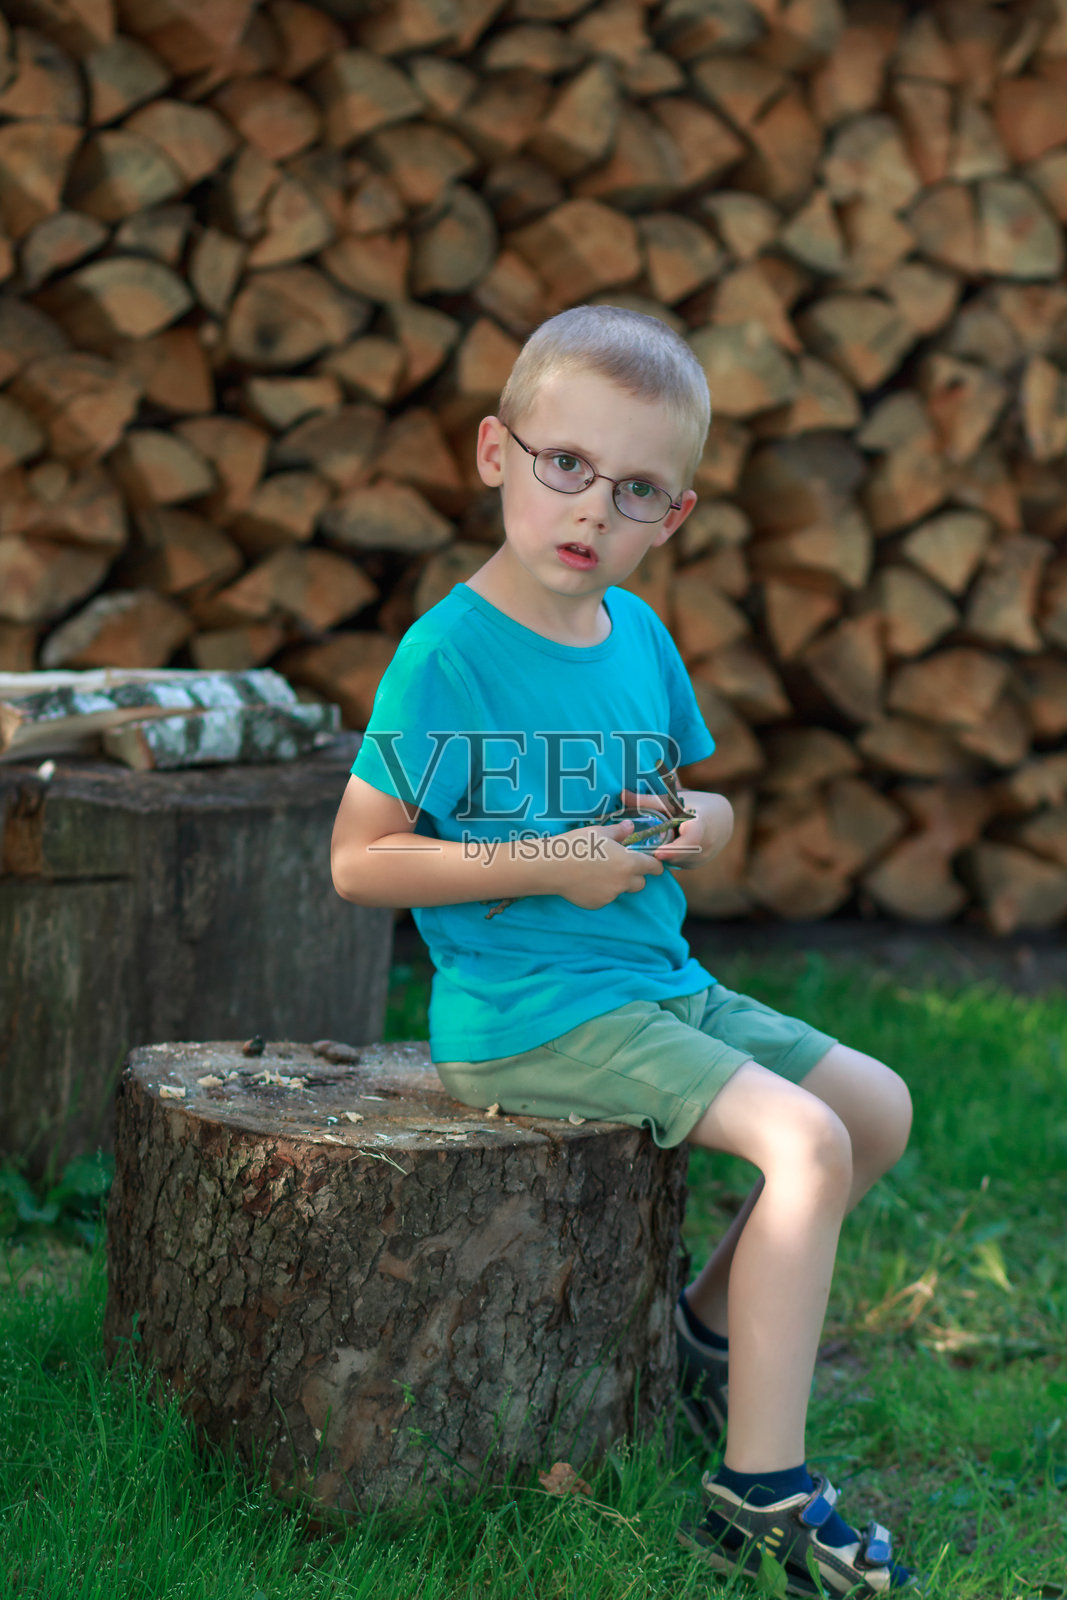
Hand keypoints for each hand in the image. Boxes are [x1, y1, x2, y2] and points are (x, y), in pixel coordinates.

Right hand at [550, 816, 664, 908]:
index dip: (655, 865)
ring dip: (616, 883)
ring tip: (598, 872)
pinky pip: (605, 898)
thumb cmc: (577, 845)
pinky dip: (601, 891)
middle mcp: (623, 883)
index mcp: (628, 863)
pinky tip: (586, 881)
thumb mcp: (599, 832)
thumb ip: (619, 832)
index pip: (653, 867)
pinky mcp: (597, 904)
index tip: (653, 864)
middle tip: (621, 866)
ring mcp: (610, 896)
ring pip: (621, 890)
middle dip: (635, 876)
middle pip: (640, 883)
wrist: (552, 867)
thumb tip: (630, 827)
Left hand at [616, 787, 709, 870]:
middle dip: (657, 852)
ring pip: (674, 861)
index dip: (674, 849)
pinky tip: (658, 848)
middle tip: (637, 850)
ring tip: (648, 845)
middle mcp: (705, 845)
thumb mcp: (674, 801)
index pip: (691, 840)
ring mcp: (702, 858)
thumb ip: (648, 801)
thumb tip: (621, 794)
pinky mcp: (695, 865)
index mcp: (701, 825)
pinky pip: (676, 864)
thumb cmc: (695, 805)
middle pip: (676, 854)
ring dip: (661, 855)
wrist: (722, 818)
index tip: (658, 853)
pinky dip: (667, 858)